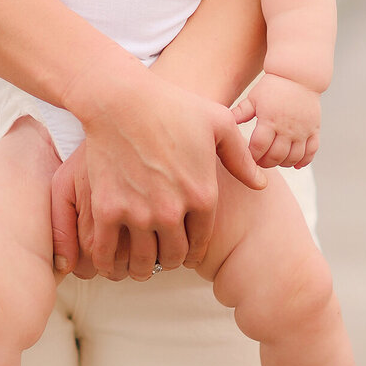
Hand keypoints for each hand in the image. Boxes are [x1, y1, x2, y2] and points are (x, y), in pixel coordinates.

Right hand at [53, 65, 265, 281]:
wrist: (121, 98)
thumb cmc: (172, 105)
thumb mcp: (218, 124)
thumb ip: (241, 158)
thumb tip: (260, 184)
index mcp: (203, 194)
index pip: (201, 242)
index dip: (193, 249)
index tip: (184, 247)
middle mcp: (172, 210)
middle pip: (172, 256)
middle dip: (169, 260)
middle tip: (160, 256)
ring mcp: (138, 212)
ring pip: (141, 261)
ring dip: (140, 268)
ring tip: (136, 264)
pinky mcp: (107, 209)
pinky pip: (105, 251)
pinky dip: (106, 262)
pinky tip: (108, 262)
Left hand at [234, 73, 319, 169]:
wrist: (298, 75)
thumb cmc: (273, 86)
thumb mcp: (253, 97)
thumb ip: (241, 112)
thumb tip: (225, 122)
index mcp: (269, 120)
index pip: (259, 147)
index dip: (253, 156)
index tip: (248, 156)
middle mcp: (287, 128)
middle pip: (276, 156)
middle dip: (266, 163)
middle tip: (260, 162)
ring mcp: (302, 130)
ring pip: (294, 157)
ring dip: (284, 164)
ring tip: (276, 161)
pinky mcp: (314, 130)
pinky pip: (311, 151)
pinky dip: (304, 161)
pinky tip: (296, 164)